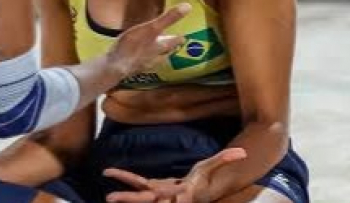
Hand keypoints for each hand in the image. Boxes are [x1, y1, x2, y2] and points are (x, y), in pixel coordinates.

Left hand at [103, 148, 246, 202]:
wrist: (193, 191)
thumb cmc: (203, 180)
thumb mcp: (213, 167)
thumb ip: (225, 159)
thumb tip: (242, 152)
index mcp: (182, 193)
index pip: (174, 196)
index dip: (170, 198)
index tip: (164, 196)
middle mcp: (166, 197)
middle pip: (149, 200)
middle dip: (133, 201)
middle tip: (113, 199)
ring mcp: (156, 194)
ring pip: (139, 196)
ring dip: (124, 196)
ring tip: (109, 197)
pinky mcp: (150, 188)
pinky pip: (135, 182)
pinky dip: (123, 178)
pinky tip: (107, 173)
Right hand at [106, 3, 190, 78]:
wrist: (115, 66)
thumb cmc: (133, 46)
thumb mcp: (151, 28)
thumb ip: (168, 19)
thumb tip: (188, 7)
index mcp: (162, 46)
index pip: (175, 42)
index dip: (179, 38)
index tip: (183, 36)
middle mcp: (156, 57)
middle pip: (166, 52)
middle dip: (169, 47)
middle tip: (172, 43)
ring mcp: (144, 64)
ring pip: (155, 59)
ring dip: (158, 55)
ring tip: (157, 51)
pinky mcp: (132, 68)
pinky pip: (141, 63)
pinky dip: (143, 59)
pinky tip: (137, 57)